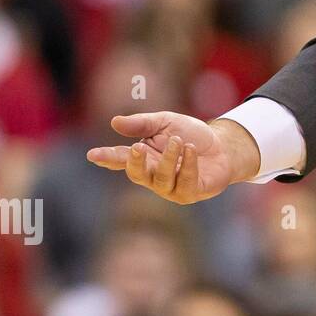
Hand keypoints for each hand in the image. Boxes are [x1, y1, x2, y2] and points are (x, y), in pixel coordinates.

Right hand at [86, 112, 260, 203]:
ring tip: (178, 140)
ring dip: (170, 158)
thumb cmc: (190, 135)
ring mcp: (171, 188)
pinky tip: (191, 149)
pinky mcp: (190, 193)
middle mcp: (153, 176)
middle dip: (135, 162)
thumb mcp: (166, 122)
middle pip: (137, 174)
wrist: (223, 146)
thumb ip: (142, 123)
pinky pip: (185, 182)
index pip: (121, 159)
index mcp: (144, 158)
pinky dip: (188, 164)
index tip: (92, 154)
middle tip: (138, 147)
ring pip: (162, 179)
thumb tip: (114, 122)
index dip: (107, 157)